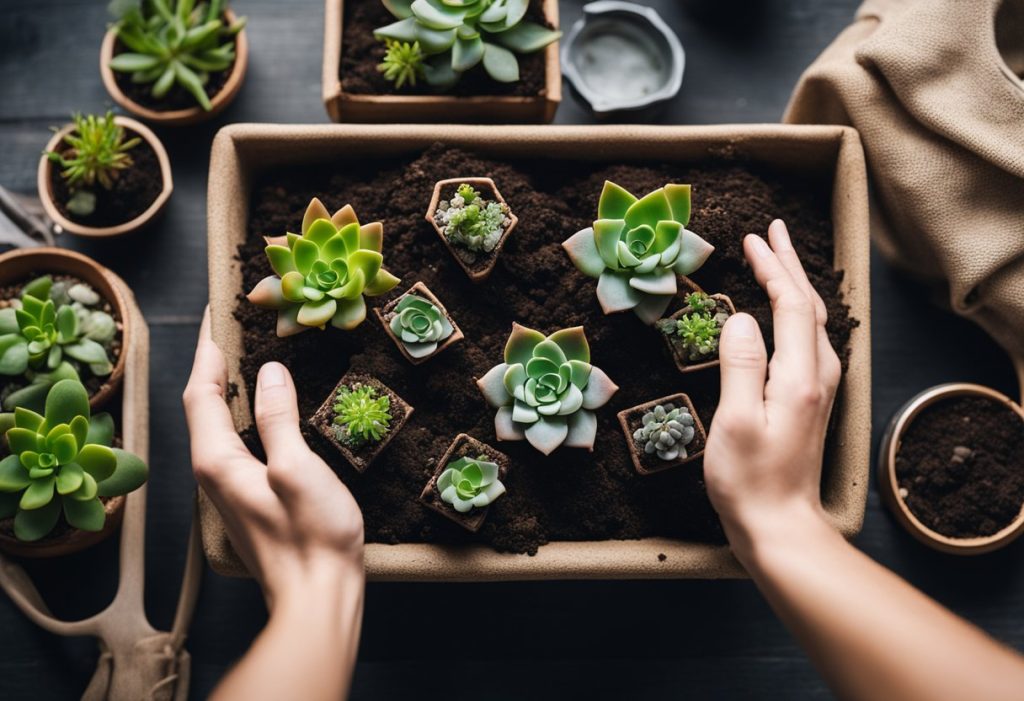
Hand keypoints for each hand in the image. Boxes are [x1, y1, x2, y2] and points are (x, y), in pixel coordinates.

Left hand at [183, 309, 363, 608]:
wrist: (317, 596)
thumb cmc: (311, 537)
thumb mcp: (297, 467)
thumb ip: (278, 418)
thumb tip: (269, 372)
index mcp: (217, 461)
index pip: (201, 393)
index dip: (206, 352)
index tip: (215, 316)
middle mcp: (215, 473)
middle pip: (204, 407)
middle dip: (212, 366)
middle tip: (231, 329)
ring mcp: (231, 488)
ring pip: (220, 426)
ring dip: (229, 390)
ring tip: (245, 359)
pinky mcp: (252, 498)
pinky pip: (239, 442)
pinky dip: (246, 414)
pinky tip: (267, 410)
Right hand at [703, 219, 841, 556]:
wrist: (780, 525)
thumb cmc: (750, 480)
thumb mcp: (735, 423)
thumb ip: (740, 367)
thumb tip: (740, 319)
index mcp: (799, 376)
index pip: (791, 305)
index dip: (773, 268)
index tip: (753, 239)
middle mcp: (817, 375)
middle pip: (808, 305)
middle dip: (788, 265)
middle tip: (769, 233)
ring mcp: (818, 388)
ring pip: (811, 320)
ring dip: (794, 285)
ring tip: (775, 259)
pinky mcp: (811, 399)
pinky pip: (807, 338)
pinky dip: (795, 311)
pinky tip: (785, 310)